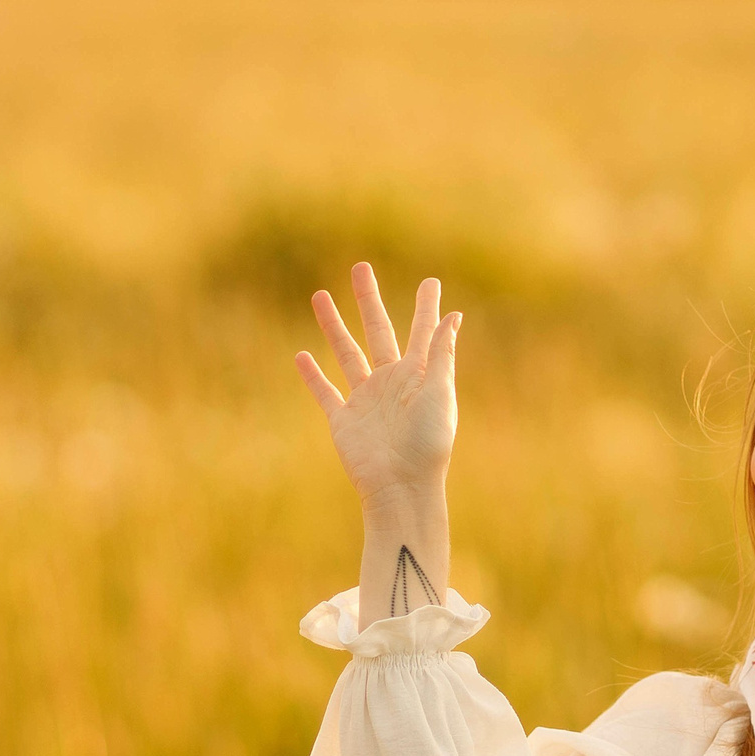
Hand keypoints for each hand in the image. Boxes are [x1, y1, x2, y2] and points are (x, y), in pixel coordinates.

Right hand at [294, 262, 460, 506]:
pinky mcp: (343, 419)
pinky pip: (325, 391)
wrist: (400, 488)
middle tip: (360, 268)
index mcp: (418, 375)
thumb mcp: (438, 395)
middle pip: (377, 330)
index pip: (422, 331)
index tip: (430, 282)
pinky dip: (312, 375)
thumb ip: (440, 356)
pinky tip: (301, 355)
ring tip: (319, 295)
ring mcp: (366, 400)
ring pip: (346, 352)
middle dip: (368, 300)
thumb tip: (453, 316)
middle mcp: (391, 382)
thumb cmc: (426, 445)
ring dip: (332, 325)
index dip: (427, 306)